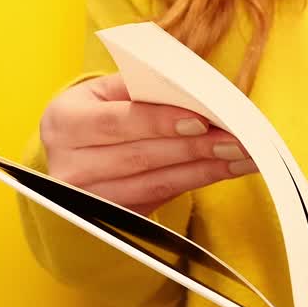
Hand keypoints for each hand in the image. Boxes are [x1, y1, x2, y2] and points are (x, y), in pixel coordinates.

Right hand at [39, 73, 256, 214]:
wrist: (75, 154)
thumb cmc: (100, 113)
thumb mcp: (106, 92)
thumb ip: (142, 87)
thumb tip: (196, 91)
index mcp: (64, 121)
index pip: (117, 121)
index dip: (159, 122)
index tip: (200, 120)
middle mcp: (69, 165)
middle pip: (141, 156)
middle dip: (195, 147)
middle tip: (239, 139)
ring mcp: (87, 200)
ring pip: (155, 184)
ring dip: (205, 168)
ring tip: (243, 155)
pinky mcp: (111, 219)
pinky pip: (161, 200)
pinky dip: (197, 182)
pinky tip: (226, 170)